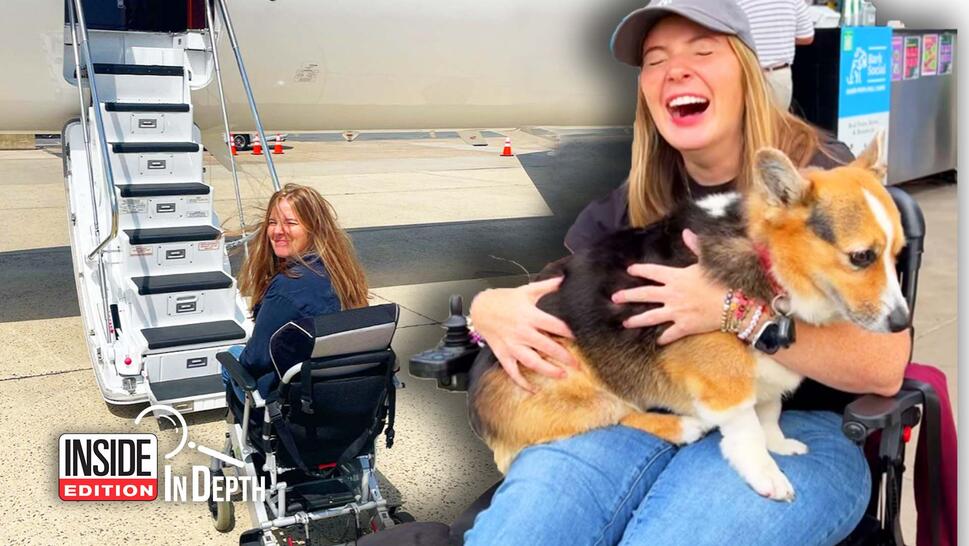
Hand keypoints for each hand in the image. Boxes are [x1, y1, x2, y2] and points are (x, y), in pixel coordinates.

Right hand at [469, 277, 575, 391]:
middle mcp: (522, 332)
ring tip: (562, 376)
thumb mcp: (525, 291)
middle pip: (546, 346)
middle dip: (563, 357)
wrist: (480, 308)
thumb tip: (562, 279)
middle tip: (577, 365)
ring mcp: (512, 345)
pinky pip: (512, 371)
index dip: (568, 332)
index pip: (554, 325)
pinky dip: (522, 382)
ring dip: (547, 370)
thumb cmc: (504, 300)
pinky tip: (533, 389)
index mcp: (530, 315)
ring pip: (532, 361)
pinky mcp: (503, 354)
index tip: (579, 338)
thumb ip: (545, 286)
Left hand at [611, 229, 725, 344]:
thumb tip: (687, 232)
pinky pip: (670, 334)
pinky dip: (664, 338)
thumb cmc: (723, 280)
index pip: (652, 272)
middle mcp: (672, 294)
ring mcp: (677, 312)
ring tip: (626, 323)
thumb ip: (695, 246)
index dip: (640, 270)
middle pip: (644, 294)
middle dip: (628, 295)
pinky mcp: (685, 326)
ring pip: (651, 316)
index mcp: (676, 277)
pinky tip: (657, 341)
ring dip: (637, 320)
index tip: (630, 270)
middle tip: (615, 298)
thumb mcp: (709, 260)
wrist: (736, 304)